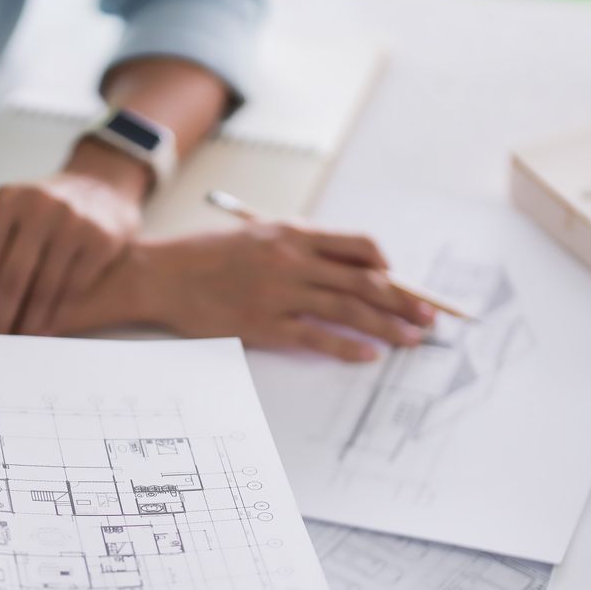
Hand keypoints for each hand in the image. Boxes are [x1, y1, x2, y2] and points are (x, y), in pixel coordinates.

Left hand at [0, 140, 145, 335]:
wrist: (98, 189)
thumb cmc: (36, 209)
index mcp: (6, 200)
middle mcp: (39, 206)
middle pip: (12, 276)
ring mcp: (73, 222)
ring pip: (44, 286)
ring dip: (28, 321)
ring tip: (17, 340)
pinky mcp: (100, 240)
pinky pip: (73, 288)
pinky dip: (56, 315)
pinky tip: (44, 330)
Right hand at [38, 222, 436, 361]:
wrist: (160, 275)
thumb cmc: (206, 257)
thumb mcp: (256, 237)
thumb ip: (297, 249)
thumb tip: (343, 270)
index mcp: (292, 233)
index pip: (358, 244)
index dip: (389, 265)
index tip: (405, 283)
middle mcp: (291, 260)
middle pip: (364, 280)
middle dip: (404, 300)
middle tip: (430, 318)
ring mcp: (278, 294)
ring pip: (348, 310)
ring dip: (387, 326)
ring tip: (412, 340)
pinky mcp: (263, 326)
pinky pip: (316, 338)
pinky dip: (348, 347)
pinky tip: (369, 356)